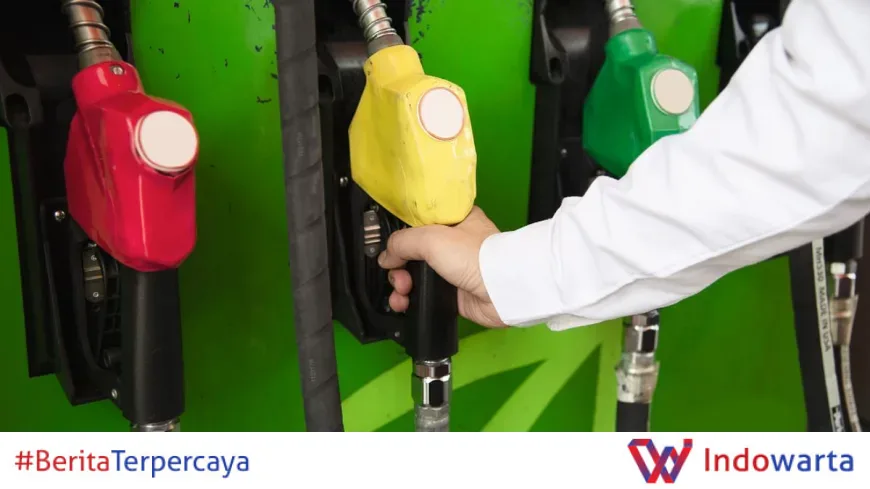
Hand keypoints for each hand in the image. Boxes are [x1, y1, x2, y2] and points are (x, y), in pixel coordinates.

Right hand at [378, 206, 505, 327]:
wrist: (501, 291)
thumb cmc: (477, 257)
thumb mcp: (432, 237)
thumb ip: (403, 242)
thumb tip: (386, 256)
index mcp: (454, 220)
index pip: (419, 223)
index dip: (402, 235)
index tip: (391, 248)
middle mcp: (453, 244)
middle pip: (413, 252)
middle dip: (399, 266)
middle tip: (398, 275)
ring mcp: (452, 269)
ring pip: (415, 275)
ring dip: (401, 284)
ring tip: (402, 292)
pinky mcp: (452, 293)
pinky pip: (423, 295)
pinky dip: (410, 300)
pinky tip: (404, 303)